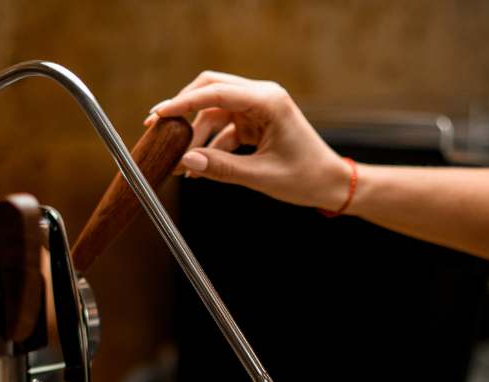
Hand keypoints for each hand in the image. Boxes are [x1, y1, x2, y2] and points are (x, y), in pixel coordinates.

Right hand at [145, 71, 351, 210]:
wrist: (331, 184)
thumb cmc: (305, 178)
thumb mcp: (261, 177)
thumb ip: (222, 168)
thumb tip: (186, 161)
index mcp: (268, 101)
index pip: (216, 92)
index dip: (182, 103)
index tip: (158, 115)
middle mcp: (262, 97)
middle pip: (211, 90)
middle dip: (184, 109)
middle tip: (157, 127)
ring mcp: (258, 108)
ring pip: (214, 111)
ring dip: (196, 135)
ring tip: (179, 163)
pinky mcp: (256, 122)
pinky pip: (224, 127)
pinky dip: (210, 145)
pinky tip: (198, 167)